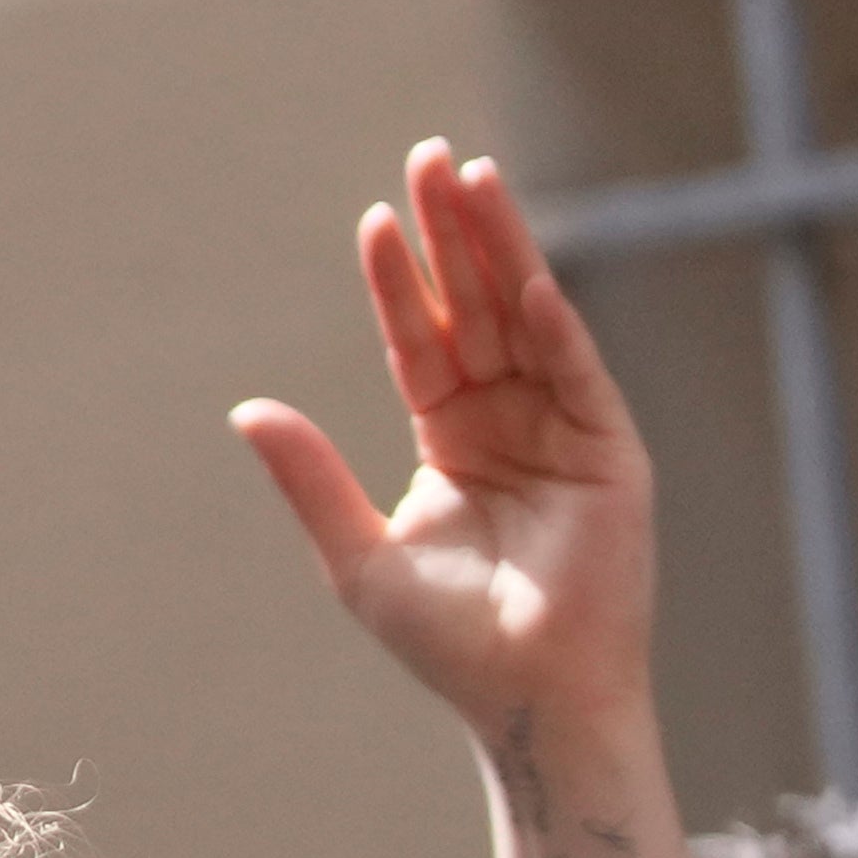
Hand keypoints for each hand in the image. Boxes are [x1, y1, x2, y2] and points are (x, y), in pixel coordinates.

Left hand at [232, 141, 662, 753]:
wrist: (527, 700)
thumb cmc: (448, 642)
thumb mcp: (359, 555)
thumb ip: (310, 477)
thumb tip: (246, 408)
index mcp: (452, 438)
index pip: (421, 341)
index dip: (400, 282)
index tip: (375, 218)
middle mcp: (509, 420)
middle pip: (478, 307)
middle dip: (455, 234)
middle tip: (432, 156)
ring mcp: (564, 429)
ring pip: (529, 318)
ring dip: (505, 249)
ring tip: (478, 178)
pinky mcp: (612, 452)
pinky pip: (580, 375)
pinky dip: (557, 326)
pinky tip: (530, 278)